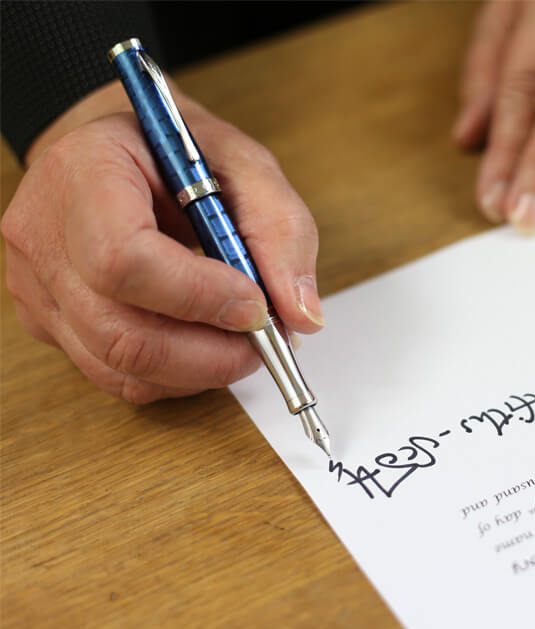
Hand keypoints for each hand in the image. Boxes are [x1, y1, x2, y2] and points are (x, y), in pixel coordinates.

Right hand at [2, 82, 324, 402]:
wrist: (121, 154)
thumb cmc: (176, 153)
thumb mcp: (242, 162)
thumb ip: (281, 229)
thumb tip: (303, 314)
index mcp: (83, 174)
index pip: (123, 259)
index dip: (198, 296)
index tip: (256, 303)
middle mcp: (46, 236)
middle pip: (120, 332)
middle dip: (210, 352)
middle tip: (265, 339)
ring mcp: (39, 287)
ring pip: (119, 366)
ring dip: (200, 370)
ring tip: (244, 342)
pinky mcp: (52, 324)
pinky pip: (116, 376)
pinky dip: (176, 376)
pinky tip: (207, 346)